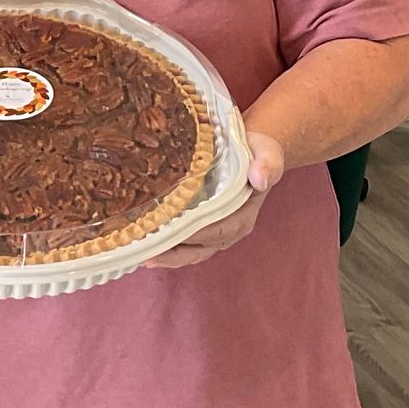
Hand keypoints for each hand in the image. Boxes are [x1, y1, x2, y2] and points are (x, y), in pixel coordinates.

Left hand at [148, 129, 283, 271]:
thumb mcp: (267, 152)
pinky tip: (145, 246)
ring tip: (140, 254)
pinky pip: (185, 245)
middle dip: (173, 254)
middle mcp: (230, 230)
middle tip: (146, 253)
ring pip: (190, 252)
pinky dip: (166, 248)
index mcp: (243, 216)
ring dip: (166, 255)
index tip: (171, 232)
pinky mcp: (203, 228)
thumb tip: (259, 177)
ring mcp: (216, 232)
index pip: (217, 231)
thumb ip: (267, 163)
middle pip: (199, 249)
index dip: (194, 234)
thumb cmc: (259, 152)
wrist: (253, 152)